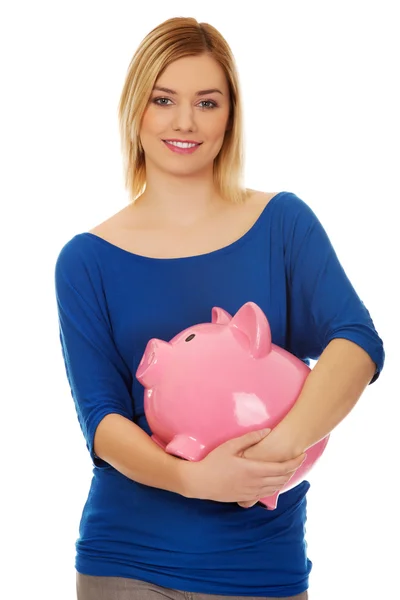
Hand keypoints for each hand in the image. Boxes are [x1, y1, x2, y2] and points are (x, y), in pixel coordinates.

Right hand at [181, 429, 304, 503]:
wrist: (199, 483)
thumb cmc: (213, 462)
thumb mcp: (230, 446)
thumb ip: (250, 438)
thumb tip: (267, 431)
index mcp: (253, 469)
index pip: (282, 467)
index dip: (295, 462)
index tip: (302, 454)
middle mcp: (255, 483)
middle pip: (282, 478)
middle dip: (293, 469)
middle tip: (299, 459)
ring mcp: (251, 492)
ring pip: (276, 487)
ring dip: (286, 479)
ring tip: (290, 469)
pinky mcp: (245, 497)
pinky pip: (266, 493)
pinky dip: (275, 487)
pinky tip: (276, 481)